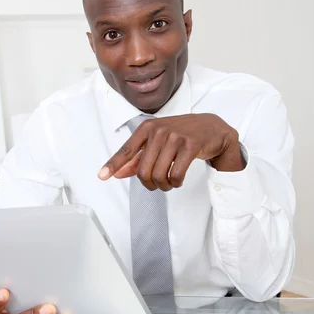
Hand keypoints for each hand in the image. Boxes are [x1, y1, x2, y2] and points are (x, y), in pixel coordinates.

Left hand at [98, 114, 244, 191]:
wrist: (211, 128)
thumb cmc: (181, 136)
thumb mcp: (157, 142)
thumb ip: (137, 158)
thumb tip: (117, 173)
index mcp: (146, 128)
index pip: (126, 150)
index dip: (113, 164)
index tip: (102, 176)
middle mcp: (158, 130)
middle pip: (143, 170)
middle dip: (149, 183)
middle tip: (156, 185)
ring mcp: (175, 137)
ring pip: (159, 174)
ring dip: (163, 185)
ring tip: (169, 183)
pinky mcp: (190, 145)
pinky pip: (176, 174)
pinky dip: (175, 183)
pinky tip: (178, 180)